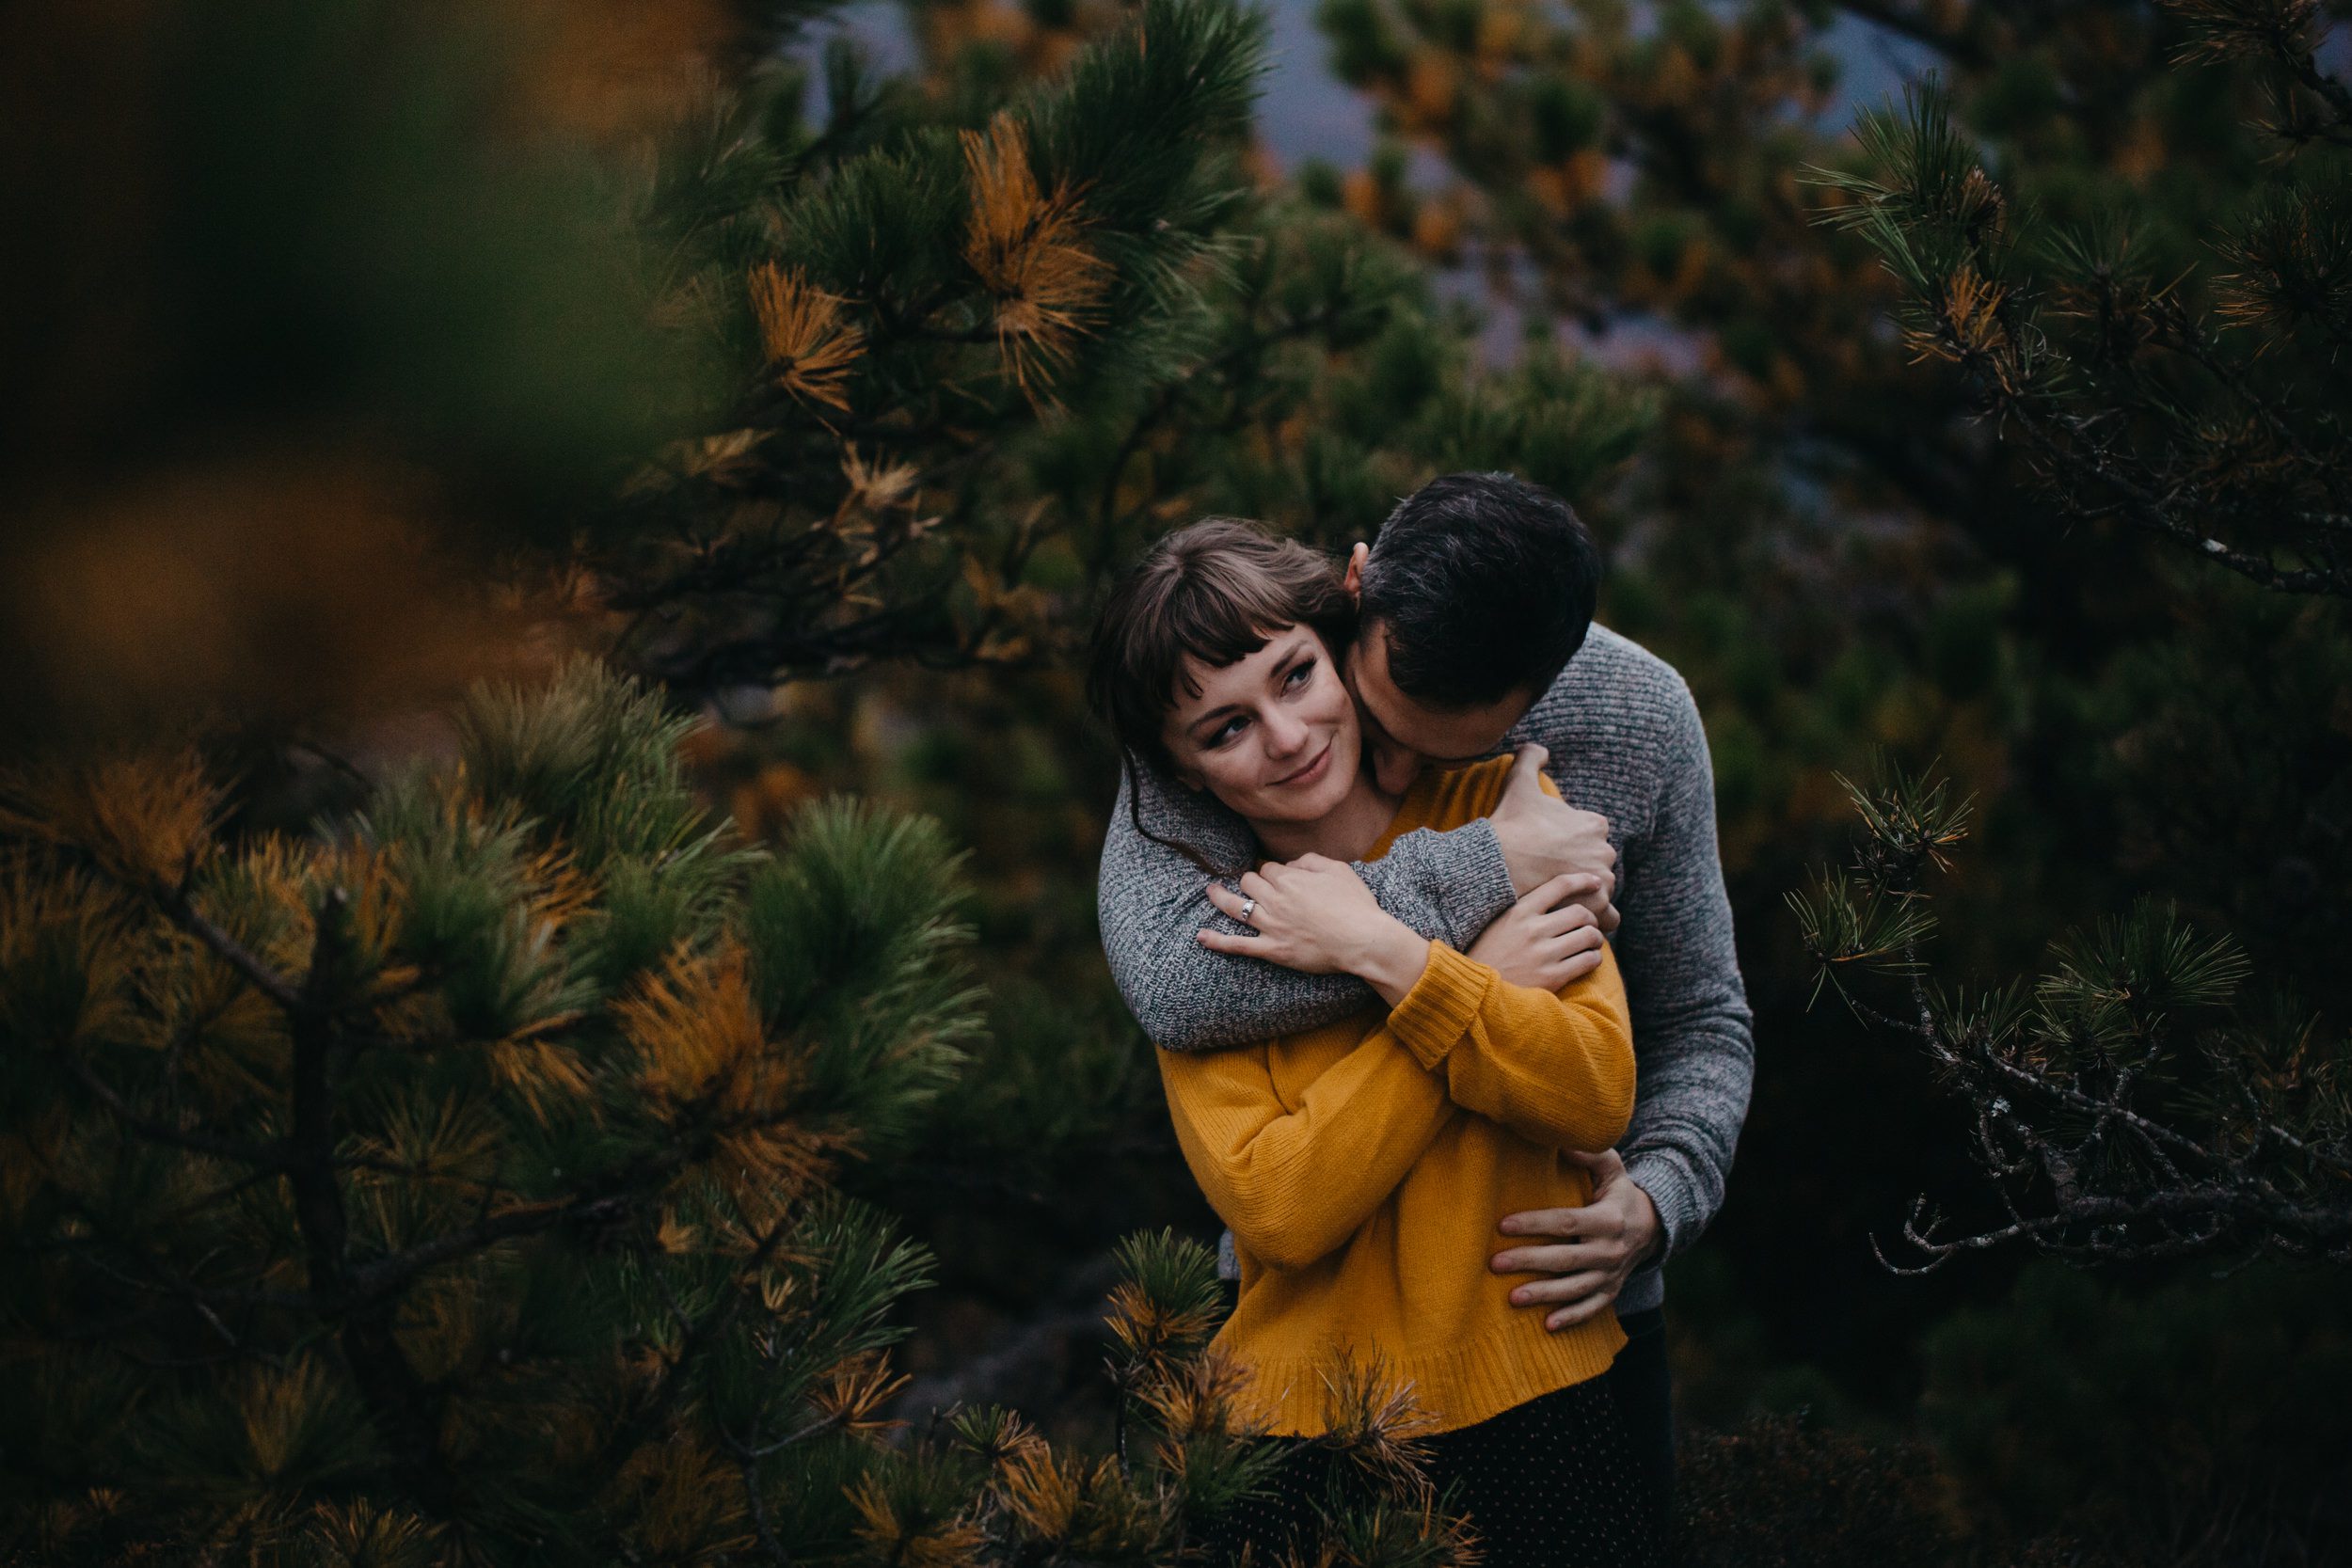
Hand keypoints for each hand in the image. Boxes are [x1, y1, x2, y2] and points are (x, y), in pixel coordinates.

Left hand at [1200, 854, 1429, 1001]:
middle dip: (1252, 881)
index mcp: (1291, 879)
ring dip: (1220, 896)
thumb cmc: (1356, 905)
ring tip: (1210, 891)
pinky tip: (1201, 936)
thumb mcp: (1338, 869)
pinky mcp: (1272, 950)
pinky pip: (1238, 945)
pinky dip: (1217, 941)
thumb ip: (1311, 860)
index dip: (1275, 872)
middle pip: (1250, 882)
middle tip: (1260, 888)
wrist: (1364, 940)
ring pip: (1237, 906)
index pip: (1269, 868)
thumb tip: (1291, 864)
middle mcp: (1276, 900)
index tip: (1284, 880)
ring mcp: (1271, 926)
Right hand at [1466, 873, 1607, 991]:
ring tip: (1589, 944)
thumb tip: (1560, 898)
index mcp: (1519, 911)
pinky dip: (1594, 958)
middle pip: (1581, 913)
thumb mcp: (1501, 923)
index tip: (1596, 883)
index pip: (1560, 885)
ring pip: (1589, 936)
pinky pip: (1588, 961)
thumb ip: (1527, 910)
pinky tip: (1586, 960)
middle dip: (1591, 920)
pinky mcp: (1552, 978)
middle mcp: (1532, 930)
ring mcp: (1543, 955)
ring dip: (1595, 939)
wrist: (1476, 991)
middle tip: (1588, 927)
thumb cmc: (1489, 954)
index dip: (1583, 880)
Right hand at [1489, 745, 1618, 931]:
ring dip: (1588, 895)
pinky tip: (1579, 918)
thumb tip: (1539, 748)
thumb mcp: (1519, 783)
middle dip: (1582, 870)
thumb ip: (1530, 758)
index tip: (1553, 852)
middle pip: (1597, 864)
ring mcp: (1604, 881)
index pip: (1591, 837)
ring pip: (1601, 890)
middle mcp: (1606, 852)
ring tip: (1562, 901)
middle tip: (1553, 876)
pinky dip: (1599, 919)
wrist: (1499, 865)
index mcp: (1595, 825)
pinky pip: (1608, 917)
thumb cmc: (1511, 826)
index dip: (1572, 845)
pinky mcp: (1597, 907)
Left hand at [1489, 1149, 1660, 1331]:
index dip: (1535, 1224)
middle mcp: (1611, 1251)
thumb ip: (1591, 1153)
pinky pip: (1591, 1309)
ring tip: (1512, 1298)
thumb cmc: (1619, 1193)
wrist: (1653, 1227)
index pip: (1567, 1222)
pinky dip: (1571, 1318)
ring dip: (1543, 1295)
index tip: (1503, 1224)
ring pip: (1574, 1288)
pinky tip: (1547, 1326)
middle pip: (1564, 1259)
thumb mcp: (1613, 1169)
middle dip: (1529, 1261)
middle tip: (1494, 1263)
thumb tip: (1562, 1142)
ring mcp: (1611, 1275)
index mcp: (1608, 1219)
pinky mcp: (1611, 1292)